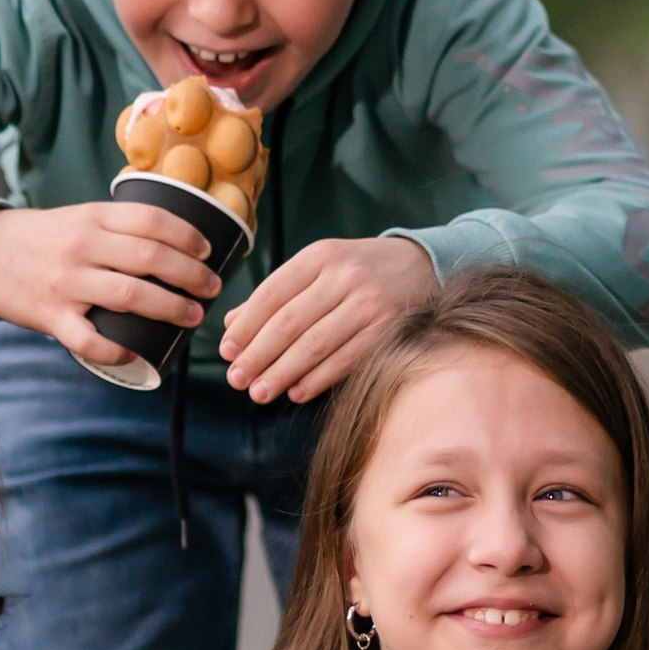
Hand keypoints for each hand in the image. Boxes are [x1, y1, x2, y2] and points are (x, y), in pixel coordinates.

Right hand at [0, 198, 219, 368]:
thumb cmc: (45, 239)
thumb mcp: (80, 218)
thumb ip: (119, 228)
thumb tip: (177, 245)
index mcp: (93, 217)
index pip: (151, 220)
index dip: (187, 236)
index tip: (207, 252)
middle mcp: (82, 247)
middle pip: (150, 258)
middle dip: (191, 276)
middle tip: (212, 289)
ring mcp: (66, 283)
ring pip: (130, 296)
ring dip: (170, 308)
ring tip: (192, 316)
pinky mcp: (50, 316)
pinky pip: (89, 340)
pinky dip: (117, 351)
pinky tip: (136, 355)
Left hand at [219, 235, 436, 403]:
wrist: (422, 264)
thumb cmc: (358, 270)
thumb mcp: (318, 269)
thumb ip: (276, 294)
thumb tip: (231, 324)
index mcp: (319, 257)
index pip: (271, 295)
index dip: (245, 327)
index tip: (226, 352)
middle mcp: (343, 276)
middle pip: (289, 323)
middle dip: (258, 356)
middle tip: (237, 380)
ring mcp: (369, 302)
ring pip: (315, 345)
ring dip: (283, 373)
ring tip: (260, 392)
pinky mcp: (389, 328)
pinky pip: (345, 359)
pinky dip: (318, 379)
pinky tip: (296, 392)